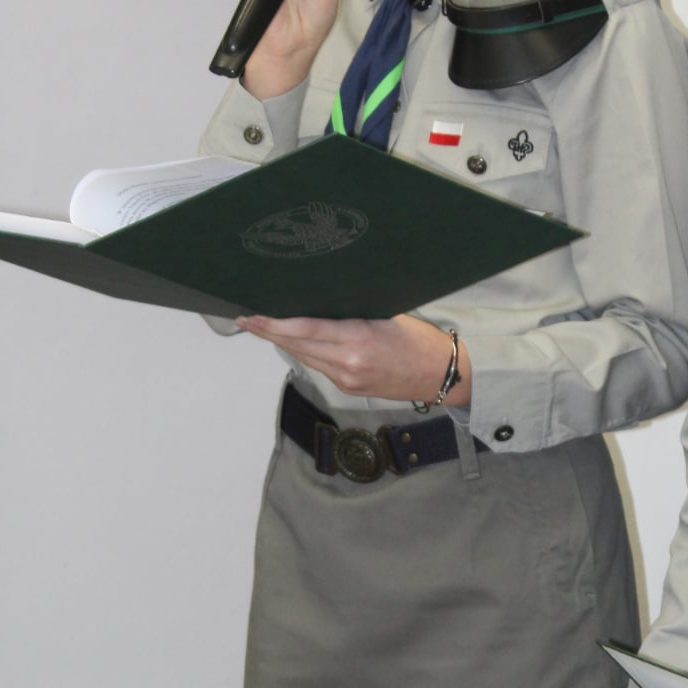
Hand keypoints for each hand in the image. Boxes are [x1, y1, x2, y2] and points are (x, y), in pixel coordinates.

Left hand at [236, 313, 470, 405]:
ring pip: (304, 357)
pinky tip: (291, 341)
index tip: (254, 315)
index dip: (275, 324)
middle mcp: (348, 364)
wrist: (441, 376)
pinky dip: (303, 352)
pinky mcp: (348, 388)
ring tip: (260, 327)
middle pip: (297, 346)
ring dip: (282, 342)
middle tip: (246, 318)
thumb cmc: (420, 341)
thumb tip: (319, 299)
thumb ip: (352, 311)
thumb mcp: (387, 315)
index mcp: (358, 340)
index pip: (306, 329)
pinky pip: (318, 366)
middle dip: (269, 332)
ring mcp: (346, 379)